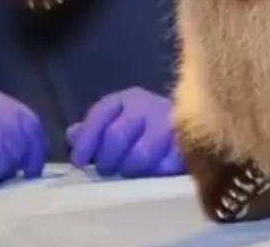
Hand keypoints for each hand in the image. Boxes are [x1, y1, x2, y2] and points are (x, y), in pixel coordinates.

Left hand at [67, 87, 184, 178]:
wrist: (197, 125)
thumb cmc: (146, 127)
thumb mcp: (119, 120)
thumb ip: (94, 128)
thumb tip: (72, 135)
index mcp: (129, 98)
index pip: (101, 113)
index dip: (86, 139)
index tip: (79, 162)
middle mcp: (149, 106)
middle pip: (116, 136)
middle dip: (107, 159)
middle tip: (108, 170)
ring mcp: (171, 124)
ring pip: (140, 155)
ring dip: (130, 169)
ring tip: (130, 172)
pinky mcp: (187, 145)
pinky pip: (165, 166)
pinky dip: (156, 172)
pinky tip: (153, 172)